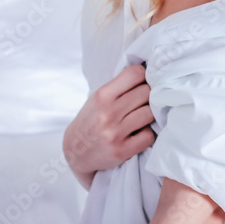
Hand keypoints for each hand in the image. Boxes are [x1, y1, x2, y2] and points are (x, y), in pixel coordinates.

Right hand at [63, 62, 156, 189]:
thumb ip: (120, 86)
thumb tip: (149, 72)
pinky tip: (137, 134)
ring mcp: (114, 133)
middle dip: (148, 95)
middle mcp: (108, 113)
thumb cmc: (91, 119)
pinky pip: (148, 136)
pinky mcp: (121, 151)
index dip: (143, 76)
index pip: (135, 73)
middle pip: (146, 92)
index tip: (141, 83)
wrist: (74, 151)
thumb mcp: (98, 97)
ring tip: (141, 117)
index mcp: (102, 95)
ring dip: (149, 115)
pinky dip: (146, 134)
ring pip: (150, 113)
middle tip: (142, 102)